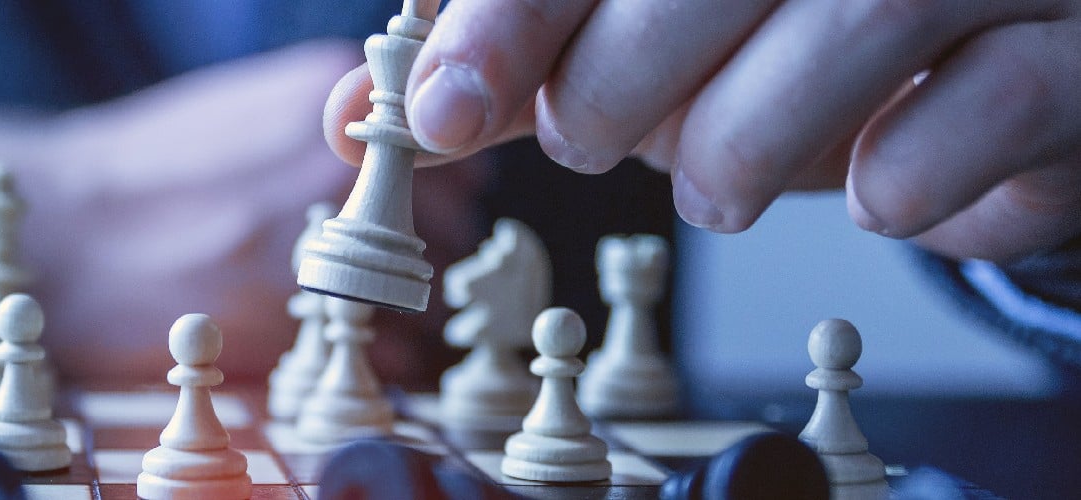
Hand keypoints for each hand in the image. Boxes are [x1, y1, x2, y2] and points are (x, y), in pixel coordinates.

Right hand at [0, 41, 485, 380]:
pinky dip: (371, 358)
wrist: (61, 236)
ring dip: (396, 309)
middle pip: (449, 221)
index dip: (428, 191)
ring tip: (328, 306)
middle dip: (414, 251)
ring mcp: (324, 241)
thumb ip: (328, 127)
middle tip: (355, 266)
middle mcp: (339, 164)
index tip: (397, 211)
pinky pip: (389, 352)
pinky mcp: (299, 321)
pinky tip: (314, 340)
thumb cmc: (143, 177)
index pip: (451, 149)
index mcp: (328, 96)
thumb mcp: (242, 110)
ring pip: (424, 292)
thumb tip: (399, 156)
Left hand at [327, 0, 1080, 260]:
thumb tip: (364, 112)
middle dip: (617, 90)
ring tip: (717, 184)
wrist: (1011, 61)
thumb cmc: (799, 42)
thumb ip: (518, 64)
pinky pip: (973, 118)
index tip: (446, 110)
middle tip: (602, 140)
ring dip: (742, 148)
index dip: (509, 18)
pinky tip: (876, 183)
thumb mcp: (645, 42)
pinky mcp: (1074, 49)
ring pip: (847, 26)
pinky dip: (896, 183)